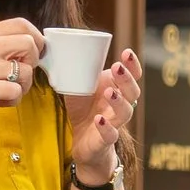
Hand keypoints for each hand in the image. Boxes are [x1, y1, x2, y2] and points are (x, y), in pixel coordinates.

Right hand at [0, 18, 45, 139]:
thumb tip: (33, 45)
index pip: (21, 23)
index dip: (36, 38)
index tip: (34, 54)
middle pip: (29, 44)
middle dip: (33, 62)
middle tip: (20, 76)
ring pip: (26, 71)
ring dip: (24, 87)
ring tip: (7, 92)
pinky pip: (15, 91)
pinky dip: (14, 100)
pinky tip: (0, 102)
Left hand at [67, 49, 141, 183]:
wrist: (82, 141)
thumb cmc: (84, 109)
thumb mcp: (80, 87)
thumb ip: (77, 71)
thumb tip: (57, 49)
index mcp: (117, 89)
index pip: (133, 76)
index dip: (133, 65)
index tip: (127, 53)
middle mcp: (120, 105)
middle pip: (133, 92)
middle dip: (127, 79)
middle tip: (117, 68)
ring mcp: (115, 123)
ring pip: (126, 113)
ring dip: (119, 101)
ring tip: (110, 92)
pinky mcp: (105, 140)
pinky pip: (111, 134)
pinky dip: (106, 127)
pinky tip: (98, 119)